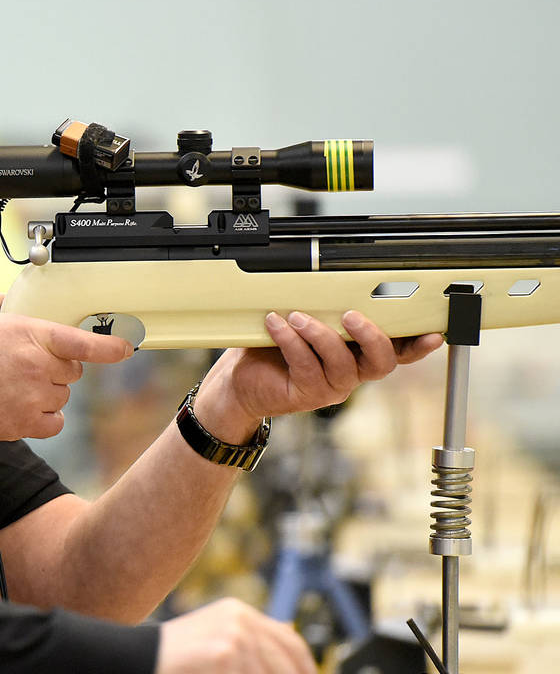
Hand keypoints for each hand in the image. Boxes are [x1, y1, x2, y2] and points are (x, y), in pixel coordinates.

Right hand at [0, 294, 133, 441]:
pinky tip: (23, 409)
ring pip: (62, 397)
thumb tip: (11, 301)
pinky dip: (44, 418)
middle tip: (29, 368)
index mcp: (29, 334)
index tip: (126, 348)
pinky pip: (53, 423)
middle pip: (72, 372)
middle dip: (57, 369)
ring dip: (47, 394)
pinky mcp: (25, 423)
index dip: (110, 347)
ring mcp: (33, 396)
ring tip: (16, 389)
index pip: (83, 342)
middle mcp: (37, 365)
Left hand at [193, 309, 442, 440]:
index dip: (419, 345)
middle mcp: (352, 374)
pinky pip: (305, 365)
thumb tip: (339, 279)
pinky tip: (276, 324)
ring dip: (320, 334)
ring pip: (341, 363)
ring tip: (297, 316)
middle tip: (351, 315)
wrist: (242, 379)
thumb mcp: (307, 322)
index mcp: (360, 355)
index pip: (399, 352)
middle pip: (381, 362)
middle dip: (371, 336)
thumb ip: (328, 309)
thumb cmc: (275, 347)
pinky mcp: (305, 394)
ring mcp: (330, 387)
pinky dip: (291, 340)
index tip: (433, 332)